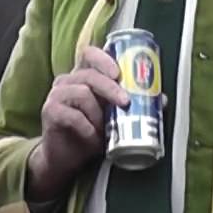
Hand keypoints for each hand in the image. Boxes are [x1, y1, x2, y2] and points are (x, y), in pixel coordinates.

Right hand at [26, 47, 129, 200]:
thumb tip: (162, 99)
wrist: (64, 159)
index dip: (104, 59)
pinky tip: (93, 139)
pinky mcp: (50, 112)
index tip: (119, 73)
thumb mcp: (112, 118)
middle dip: (110, 87)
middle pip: (89, 74)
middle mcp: (67, 81)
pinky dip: (87, 128)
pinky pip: (71, 115)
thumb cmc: (89, 134)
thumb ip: (132, 106)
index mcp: (82, 76)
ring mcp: (56, 95)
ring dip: (98, 113)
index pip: (89, 54)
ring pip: (81, 93)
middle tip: (125, 102)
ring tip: (105, 129)